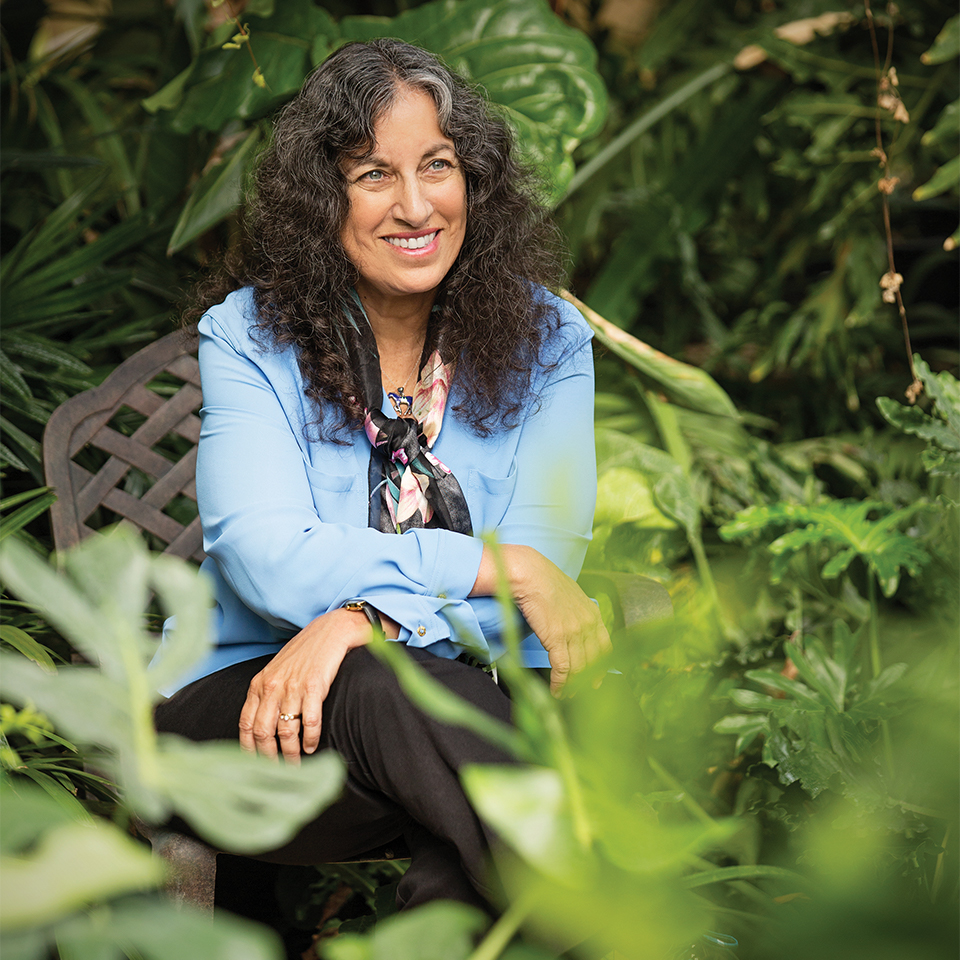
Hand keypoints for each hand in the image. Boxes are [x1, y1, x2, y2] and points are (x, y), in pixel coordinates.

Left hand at [238, 607, 390, 763]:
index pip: (245, 723)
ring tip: (297, 764)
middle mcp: (272, 686)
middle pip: (262, 732)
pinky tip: (312, 746)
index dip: (248, 748)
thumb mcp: (278, 671)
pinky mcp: (314, 686)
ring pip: (285, 731)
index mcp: (259, 683)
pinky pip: (309, 721)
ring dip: (291, 753)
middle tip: (277, 771)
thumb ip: (267, 694)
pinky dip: (310, 738)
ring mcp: (293, 687)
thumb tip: (263, 726)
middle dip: (269, 757)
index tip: (254, 764)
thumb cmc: (305, 653)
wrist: (331, 631)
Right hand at [472, 544, 610, 695]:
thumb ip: (574, 610)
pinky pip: (562, 669)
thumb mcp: (568, 594)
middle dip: (588, 681)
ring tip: (566, 697)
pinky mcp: (558, 638)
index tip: (597, 679)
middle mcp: (588, 624)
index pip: (605, 646)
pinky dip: (560, 684)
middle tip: (581, 695)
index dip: (601, 666)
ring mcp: (575, 632)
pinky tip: (556, 692)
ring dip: (573, 687)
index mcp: (592, 613)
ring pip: (579, 668)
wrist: (529, 573)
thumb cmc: (542, 580)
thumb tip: (569, 623)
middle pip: (594, 661)